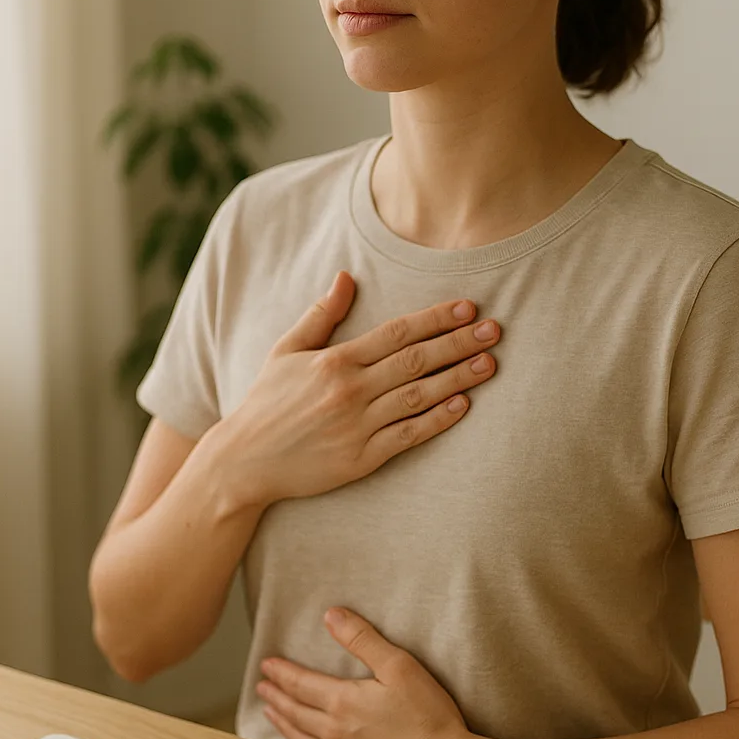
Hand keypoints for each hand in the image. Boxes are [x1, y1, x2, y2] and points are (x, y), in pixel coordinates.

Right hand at [223, 271, 500, 506]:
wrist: (243, 461)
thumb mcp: (285, 351)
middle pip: (416, 361)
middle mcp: (350, 390)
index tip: (468, 307)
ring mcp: (357, 425)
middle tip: (495, 330)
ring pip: (418, 397)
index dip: (436, 319)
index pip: (397, 332)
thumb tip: (346, 277)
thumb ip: (320, 315)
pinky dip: (437, 421)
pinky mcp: (360, 459)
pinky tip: (462, 406)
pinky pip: (407, 436)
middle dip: (459, 343)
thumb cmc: (266, 403)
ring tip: (490, 364)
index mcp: (335, 360)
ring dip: (458, 379)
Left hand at [256, 607, 469, 738]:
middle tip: (261, 686)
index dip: (281, 673)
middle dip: (275, 696)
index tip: (266, 664)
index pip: (300, 684)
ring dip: (282, 721)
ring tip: (271, 712)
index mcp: (343, 702)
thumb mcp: (398, 665)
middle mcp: (336, 730)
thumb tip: (332, 616)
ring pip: (300, 736)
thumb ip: (363, 639)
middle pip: (294, 711)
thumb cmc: (428, 714)